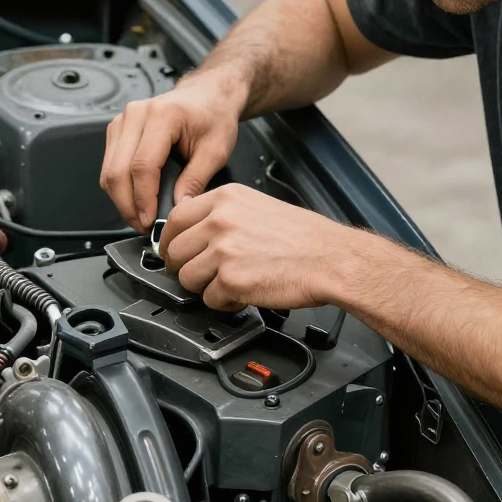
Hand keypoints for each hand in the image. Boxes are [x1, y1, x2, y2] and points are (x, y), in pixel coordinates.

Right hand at [101, 71, 245, 231]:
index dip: (144, 199)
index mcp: (162, 115)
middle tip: (145, 226)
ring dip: (121, 200)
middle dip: (128, 206)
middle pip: (117, 171)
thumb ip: (196, 180)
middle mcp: (136, 115)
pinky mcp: (118, 130)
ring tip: (141, 216)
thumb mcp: (216, 150)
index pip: (142, 166)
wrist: (207, 96)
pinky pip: (110, 166)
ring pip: (108, 171)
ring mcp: (122, 121)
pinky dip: (120, 188)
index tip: (150, 221)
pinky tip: (136, 200)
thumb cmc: (213, 115)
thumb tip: (178, 208)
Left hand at [160, 184, 365, 310]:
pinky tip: (245, 292)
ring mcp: (223, 250)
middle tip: (201, 274)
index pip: (176, 218)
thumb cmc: (305, 237)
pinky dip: (225, 302)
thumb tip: (196, 228)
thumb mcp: (258, 206)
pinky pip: (209, 299)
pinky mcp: (231, 280)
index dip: (170, 240)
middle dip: (185, 267)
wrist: (331, 259)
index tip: (173, 250)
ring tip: (231, 283)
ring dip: (205, 287)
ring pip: (187, 277)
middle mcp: (221, 221)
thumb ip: (224, 214)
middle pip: (175, 250)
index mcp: (226, 198)